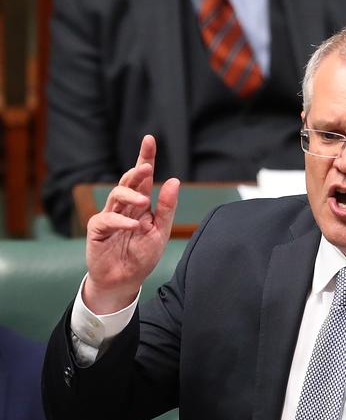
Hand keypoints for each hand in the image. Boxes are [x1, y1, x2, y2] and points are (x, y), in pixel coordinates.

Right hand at [84, 135, 179, 313]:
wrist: (125, 280)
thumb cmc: (142, 255)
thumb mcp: (161, 231)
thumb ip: (167, 207)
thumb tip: (174, 180)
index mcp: (140, 203)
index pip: (142, 177)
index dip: (145, 157)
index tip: (149, 139)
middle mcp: (124, 205)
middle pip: (128, 180)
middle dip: (136, 170)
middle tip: (147, 166)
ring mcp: (109, 215)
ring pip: (116, 194)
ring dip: (130, 194)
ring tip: (144, 201)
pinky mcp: (98, 229)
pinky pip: (107, 219)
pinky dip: (121, 220)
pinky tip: (134, 225)